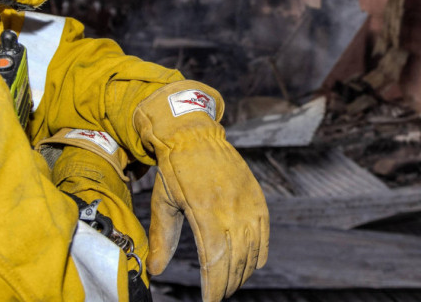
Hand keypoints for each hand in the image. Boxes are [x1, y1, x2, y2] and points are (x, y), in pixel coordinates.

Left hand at [133, 81, 269, 301]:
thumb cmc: (174, 169)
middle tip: (219, 295)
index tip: (209, 300)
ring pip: (252, 249)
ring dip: (243, 272)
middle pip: (236, 259)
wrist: (195, 135)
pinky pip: (264, 232)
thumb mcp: (162, 202)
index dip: (214, 285)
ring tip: (231, 284)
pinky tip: (252, 265)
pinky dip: (260, 252)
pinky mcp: (257, 196)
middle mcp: (231, 207)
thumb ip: (162, 237)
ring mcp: (247, 201)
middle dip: (227, 283)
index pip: (215, 259)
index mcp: (205, 209)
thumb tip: (156, 270)